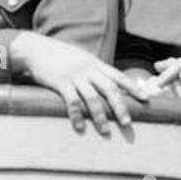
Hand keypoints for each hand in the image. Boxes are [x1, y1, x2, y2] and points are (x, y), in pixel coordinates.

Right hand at [10, 32, 149, 135]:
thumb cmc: (59, 55)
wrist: (36, 48)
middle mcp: (88, 69)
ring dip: (100, 116)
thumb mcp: (80, 58)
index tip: (144, 99)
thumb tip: (107, 81)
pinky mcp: (60, 82)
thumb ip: (93, 69)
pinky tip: (80, 127)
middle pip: (110, 89)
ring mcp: (74, 76)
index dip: (132, 88)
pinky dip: (77, 116)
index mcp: (95, 64)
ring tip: (105, 131)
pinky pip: (72, 101)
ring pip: (92, 98)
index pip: (118, 76)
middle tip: (127, 123)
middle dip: (120, 107)